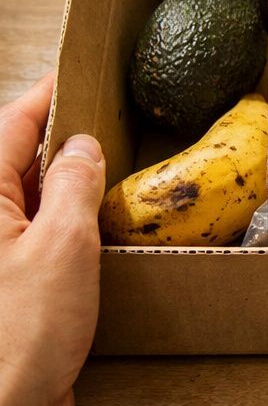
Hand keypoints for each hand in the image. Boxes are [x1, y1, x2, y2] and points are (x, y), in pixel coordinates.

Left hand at [0, 75, 103, 405]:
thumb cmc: (16, 333)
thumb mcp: (62, 242)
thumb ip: (73, 183)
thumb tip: (81, 145)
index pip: (11, 124)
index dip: (48, 95)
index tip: (79, 72)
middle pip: (17, 161)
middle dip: (64, 143)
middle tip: (114, 123)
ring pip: (32, 204)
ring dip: (71, 191)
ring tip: (118, 174)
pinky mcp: (11, 292)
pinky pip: (43, 244)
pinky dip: (72, 232)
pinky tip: (106, 231)